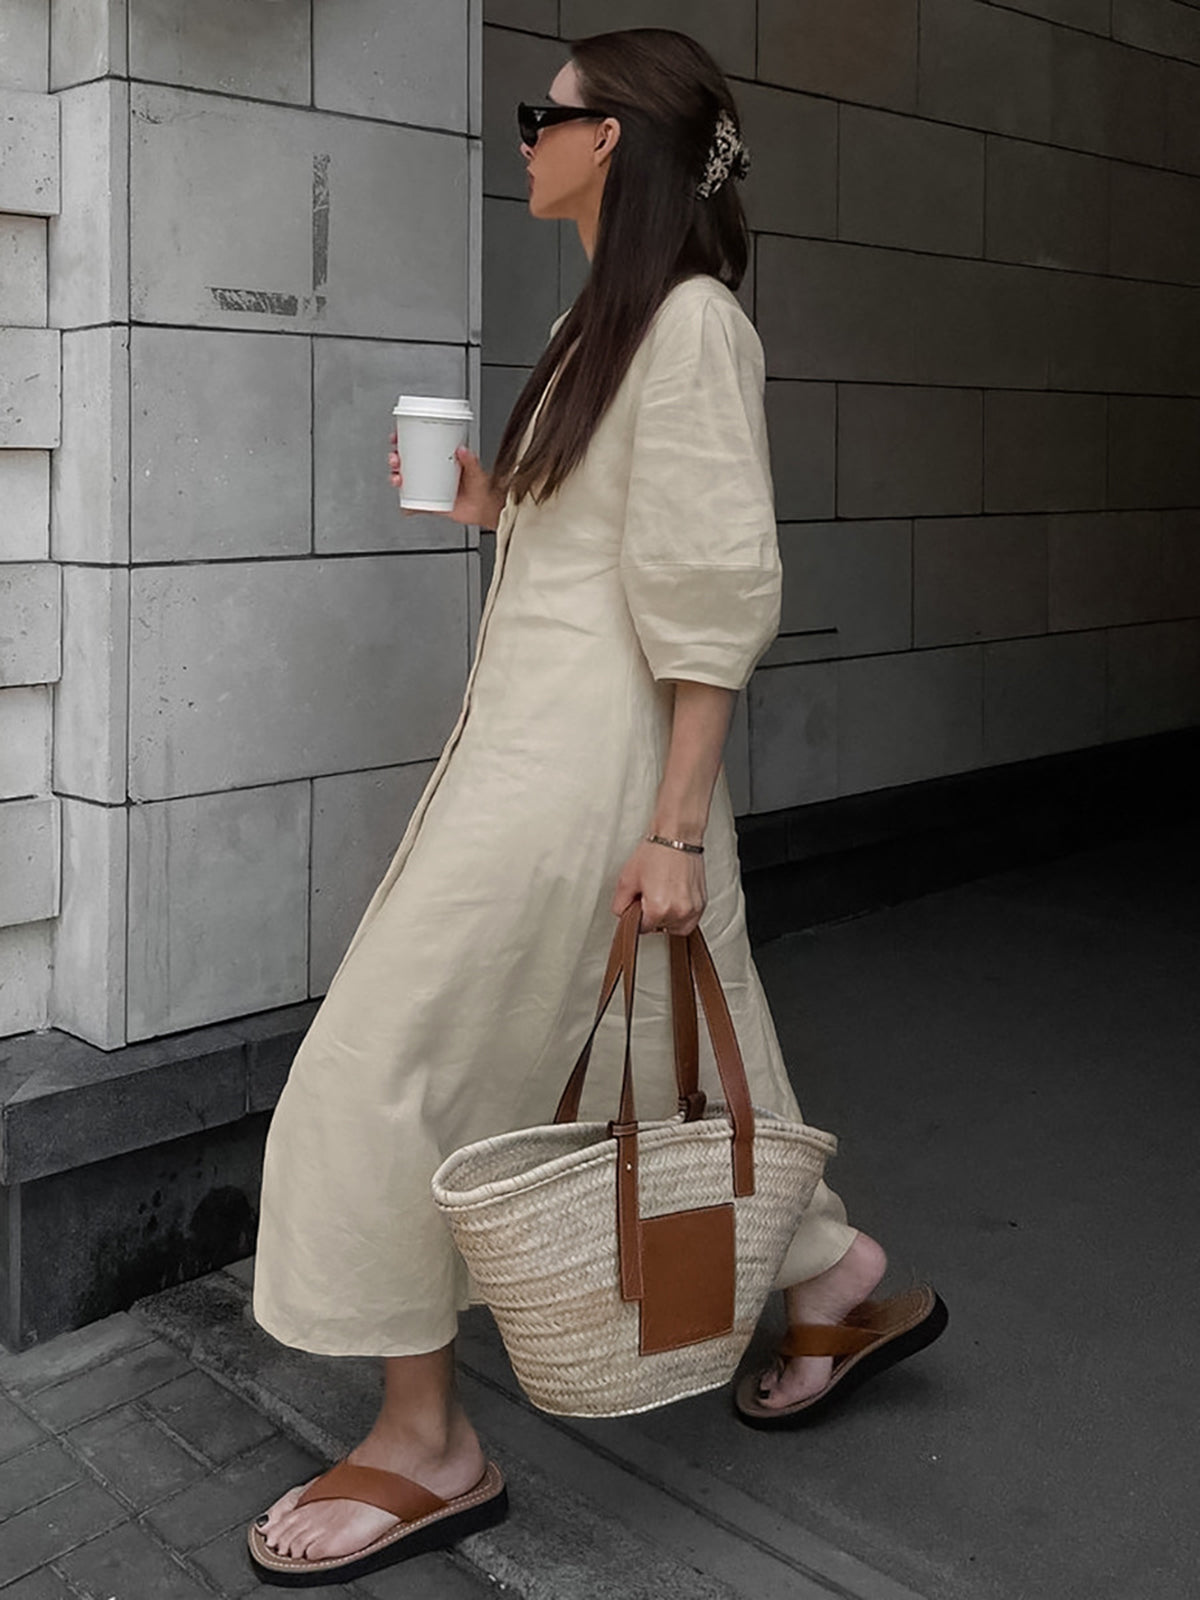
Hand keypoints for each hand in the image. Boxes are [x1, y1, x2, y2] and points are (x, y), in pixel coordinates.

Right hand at [388, 432, 504, 528]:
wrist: (485, 509)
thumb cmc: (482, 487)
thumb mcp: (476, 470)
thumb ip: (470, 461)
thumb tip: (462, 449)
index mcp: (439, 460)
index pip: (417, 447)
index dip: (403, 442)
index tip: (396, 438)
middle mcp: (431, 473)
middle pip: (405, 463)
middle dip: (395, 459)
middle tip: (395, 459)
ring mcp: (429, 488)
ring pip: (406, 482)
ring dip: (396, 479)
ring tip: (397, 479)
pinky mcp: (430, 504)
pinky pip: (414, 505)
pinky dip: (407, 506)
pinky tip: (405, 506)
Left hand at [611, 840, 706, 935]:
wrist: (677, 837)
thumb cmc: (656, 853)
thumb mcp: (626, 880)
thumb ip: (620, 905)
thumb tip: (624, 915)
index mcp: (659, 908)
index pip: (642, 929)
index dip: (637, 916)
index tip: (638, 903)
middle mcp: (679, 912)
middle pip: (659, 929)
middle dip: (651, 915)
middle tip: (649, 895)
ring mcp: (693, 909)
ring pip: (675, 928)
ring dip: (667, 918)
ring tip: (662, 897)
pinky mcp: (702, 903)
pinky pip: (689, 921)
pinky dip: (680, 915)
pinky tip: (673, 899)